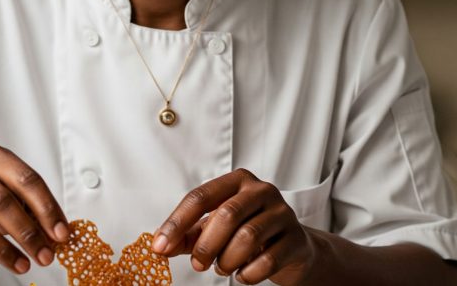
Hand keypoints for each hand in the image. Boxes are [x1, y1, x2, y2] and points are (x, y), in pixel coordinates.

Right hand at [0, 144, 69, 274]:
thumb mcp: (7, 191)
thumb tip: (57, 234)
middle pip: (1, 202)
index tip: (61, 234)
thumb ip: (31, 207)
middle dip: (27, 233)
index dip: (47, 208)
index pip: (26, 179)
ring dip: (3, 250)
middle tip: (45, 256)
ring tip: (23, 266)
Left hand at [152, 168, 315, 284]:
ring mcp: (282, 213)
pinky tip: (243, 275)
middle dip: (206, 245)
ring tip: (223, 267)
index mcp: (236, 181)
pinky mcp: (296, 238)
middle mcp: (261, 190)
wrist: (293, 247)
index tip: (160, 246)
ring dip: (227, 260)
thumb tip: (160, 245)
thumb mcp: (214, 228)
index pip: (201, 196)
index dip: (177, 222)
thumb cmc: (248, 232)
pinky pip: (268, 259)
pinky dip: (248, 273)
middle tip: (198, 264)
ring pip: (248, 237)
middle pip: (226, 215)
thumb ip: (188, 235)